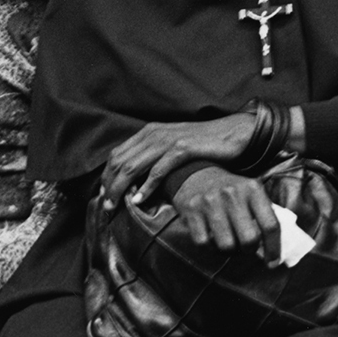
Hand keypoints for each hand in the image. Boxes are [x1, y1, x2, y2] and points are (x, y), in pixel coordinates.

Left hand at [102, 115, 255, 206]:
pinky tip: (139, 200)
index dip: (107, 175)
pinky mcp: (183, 149)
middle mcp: (154, 133)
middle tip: (105, 205)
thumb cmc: (204, 144)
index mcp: (150, 131)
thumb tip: (137, 178)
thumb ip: (155, 156)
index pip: (118, 154)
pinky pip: (158, 170)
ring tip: (115, 205)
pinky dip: (145, 186)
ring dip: (120, 188)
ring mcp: (168, 140)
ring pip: (133, 166)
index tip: (104, 194)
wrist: (233, 133)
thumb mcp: (173, 146)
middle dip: (109, 185)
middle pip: (120, 161)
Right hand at [172, 167, 281, 262]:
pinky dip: (210, 247)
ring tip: (229, 243)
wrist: (196, 175)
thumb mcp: (252, 193)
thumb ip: (265, 215)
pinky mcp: (192, 211)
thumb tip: (277, 248)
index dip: (274, 249)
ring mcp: (210, 202)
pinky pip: (204, 244)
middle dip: (249, 250)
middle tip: (247, 249)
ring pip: (226, 245)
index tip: (273, 262)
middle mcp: (232, 194)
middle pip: (249, 239)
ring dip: (229, 251)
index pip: (270, 225)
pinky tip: (212, 238)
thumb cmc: (231, 192)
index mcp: (253, 189)